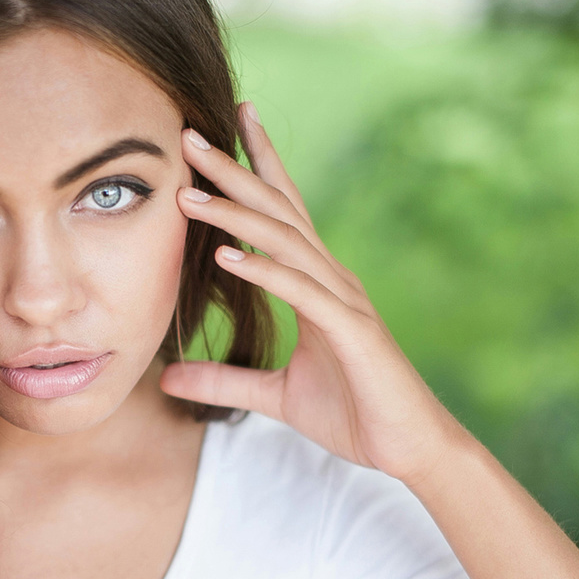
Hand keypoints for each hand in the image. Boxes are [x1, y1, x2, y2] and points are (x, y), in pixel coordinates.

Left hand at [159, 102, 469, 487]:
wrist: (410, 449)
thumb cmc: (353, 414)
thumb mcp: (274, 396)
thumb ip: (224, 381)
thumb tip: (168, 380)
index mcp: (317, 283)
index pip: (283, 213)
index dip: (256, 167)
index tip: (225, 128)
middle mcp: (331, 278)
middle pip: (278, 210)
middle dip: (235, 170)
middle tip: (190, 135)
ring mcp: (344, 300)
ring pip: (285, 241)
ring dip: (235, 214)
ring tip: (190, 192)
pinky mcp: (351, 330)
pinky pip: (301, 292)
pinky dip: (263, 270)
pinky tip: (226, 256)